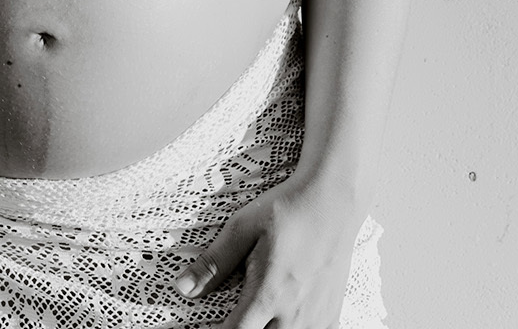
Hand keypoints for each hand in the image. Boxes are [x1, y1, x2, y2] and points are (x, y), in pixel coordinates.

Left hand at [169, 174, 363, 328]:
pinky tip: (283, 316)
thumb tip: (183, 287)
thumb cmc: (288, 208)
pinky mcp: (331, 316)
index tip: (210, 325)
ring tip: (259, 313)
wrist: (333, 201)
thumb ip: (214, 262)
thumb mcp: (243, 228)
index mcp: (269, 294)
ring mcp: (316, 319)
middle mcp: (295, 314)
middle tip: (236, 313)